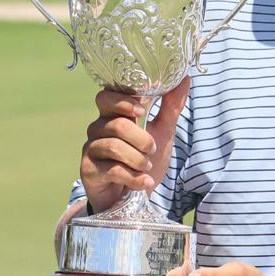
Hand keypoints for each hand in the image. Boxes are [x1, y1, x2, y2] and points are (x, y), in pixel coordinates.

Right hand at [79, 78, 189, 213]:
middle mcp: (98, 129)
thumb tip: (185, 78)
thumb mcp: (163, 132)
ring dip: (138, 159)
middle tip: (151, 149)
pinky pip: (113, 170)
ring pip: (114, 146)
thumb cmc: (144, 160)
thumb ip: (171, 106)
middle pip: (116, 124)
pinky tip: (145, 182)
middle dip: (140, 138)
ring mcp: (91, 149)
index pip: (106, 96)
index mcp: (113, 115)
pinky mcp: (89, 170)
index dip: (122, 100)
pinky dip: (134, 178)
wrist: (134, 198)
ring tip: (146, 167)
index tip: (141, 109)